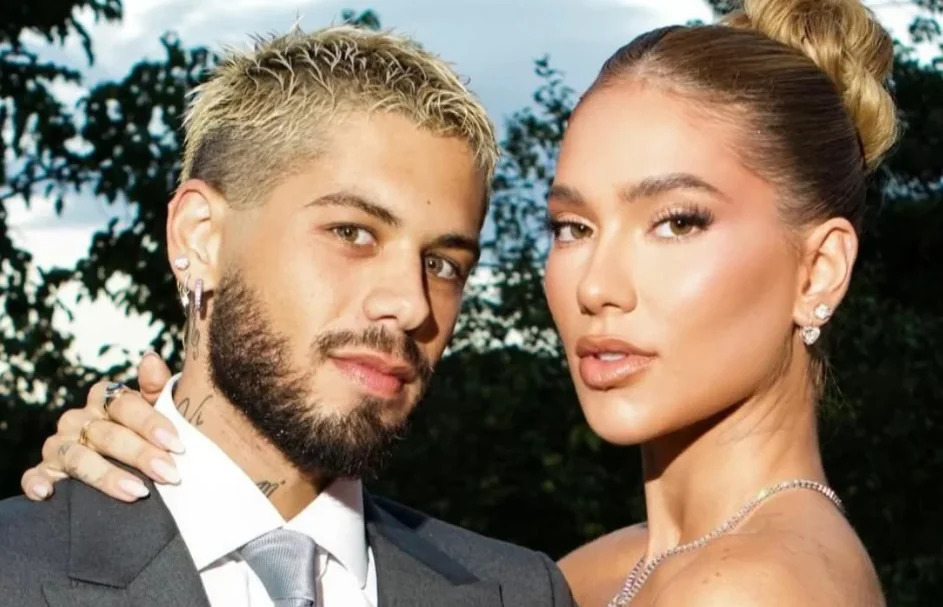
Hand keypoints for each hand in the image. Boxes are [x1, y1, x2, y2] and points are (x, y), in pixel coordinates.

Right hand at [20, 352, 181, 501]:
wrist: (122, 466)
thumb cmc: (142, 435)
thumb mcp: (154, 411)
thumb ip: (156, 388)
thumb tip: (151, 358)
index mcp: (105, 399)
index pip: (125, 405)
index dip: (152, 424)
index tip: (177, 445)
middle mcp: (79, 419)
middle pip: (107, 434)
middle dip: (140, 454)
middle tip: (169, 473)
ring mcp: (58, 444)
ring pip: (78, 457)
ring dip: (107, 475)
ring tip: (138, 491)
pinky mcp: (44, 471)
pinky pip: (33, 475)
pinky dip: (36, 482)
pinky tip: (47, 492)